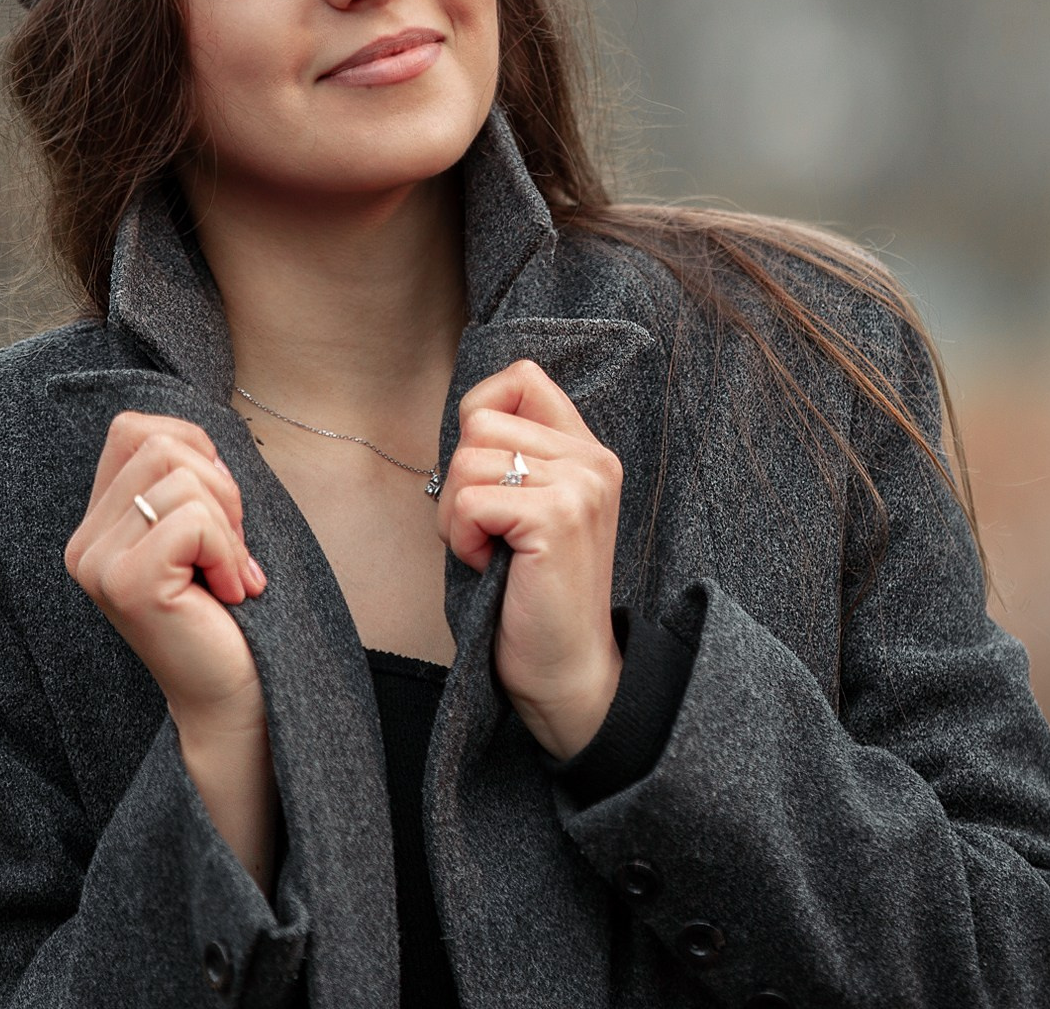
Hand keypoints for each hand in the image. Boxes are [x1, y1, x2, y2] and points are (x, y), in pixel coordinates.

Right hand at [65, 412, 265, 728]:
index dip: (193, 448)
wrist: (232, 695)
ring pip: (182, 478)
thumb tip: (198, 434)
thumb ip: (185, 479)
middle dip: (220, 487)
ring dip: (228, 526)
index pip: (132, 429)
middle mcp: (83, 543)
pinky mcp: (127, 582)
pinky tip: (228, 593)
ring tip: (229, 574)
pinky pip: (193, 520)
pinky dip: (228, 552)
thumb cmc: (226, 610)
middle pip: (161, 444)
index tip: (219, 509)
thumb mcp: (202, 530)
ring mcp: (98, 563)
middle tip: (231, 548)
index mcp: (96, 525)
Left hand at [436, 359, 624, 758]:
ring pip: (468, 458)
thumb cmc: (530, 595)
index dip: (481, 415)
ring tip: (491, 552)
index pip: (523, 378)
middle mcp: (593, 460)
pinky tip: (492, 566)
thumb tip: (467, 416)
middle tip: (486, 533)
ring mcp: (580, 485)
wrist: (566, 671)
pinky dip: (462, 539)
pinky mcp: (558, 517)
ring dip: (457, 514)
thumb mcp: (525, 510)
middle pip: (480, 420)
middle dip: (460, 480)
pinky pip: (469, 500)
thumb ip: (512, 457)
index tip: (485, 479)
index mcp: (589, 452)